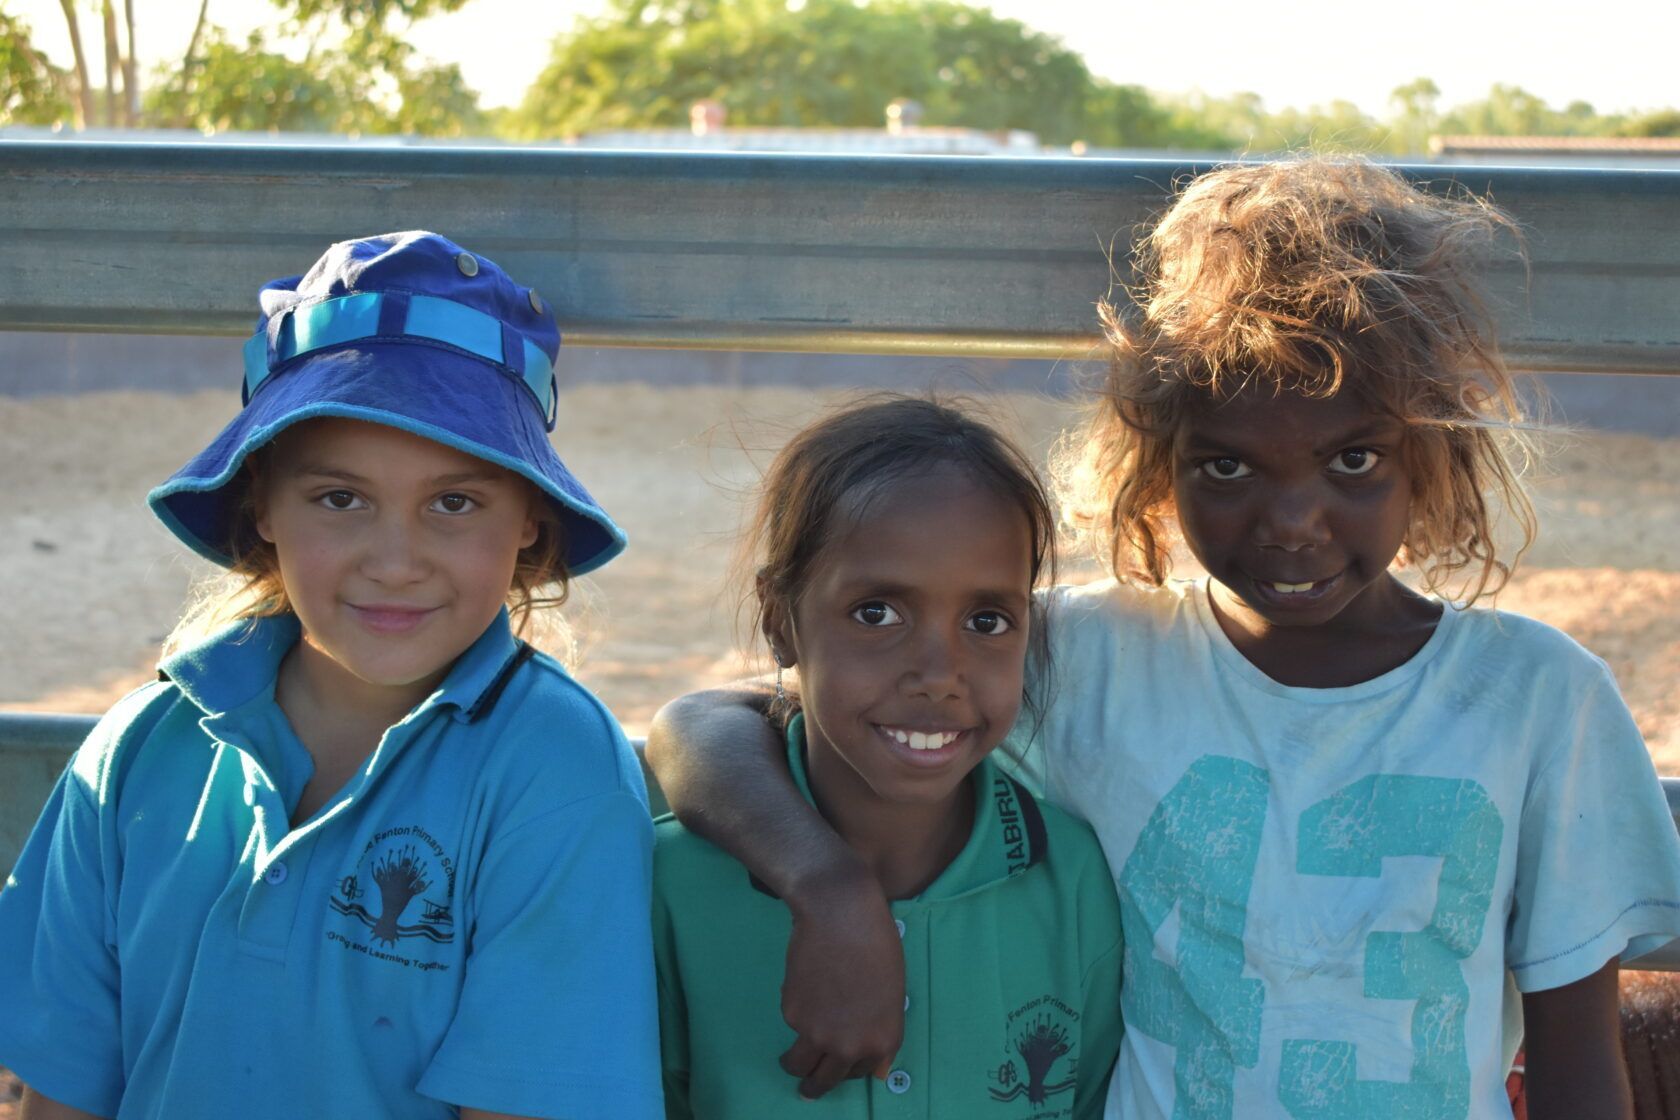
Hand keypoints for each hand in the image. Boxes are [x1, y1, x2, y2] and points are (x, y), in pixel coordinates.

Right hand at [778, 867, 904, 1099]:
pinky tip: (805, 987)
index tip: (842, 1067)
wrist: (841, 915)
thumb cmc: (876, 942)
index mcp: (883, 1040)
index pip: (864, 1072)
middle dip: (815, 1088)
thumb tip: (877, 1070)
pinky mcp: (792, 1016)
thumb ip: (880, 1030)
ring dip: (796, 1066)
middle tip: (808, 1090)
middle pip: (826, 1081)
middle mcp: (851, 1046)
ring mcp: (819, 1034)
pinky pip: (794, 1024)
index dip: (851, 1067)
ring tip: (792, 1062)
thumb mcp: (892, 992)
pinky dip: (796, 1013)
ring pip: (799, 1065)